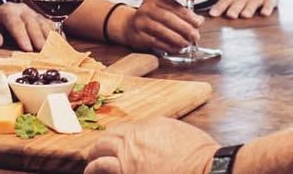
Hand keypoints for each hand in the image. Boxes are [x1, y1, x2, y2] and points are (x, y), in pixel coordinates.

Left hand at [0, 2, 51, 51]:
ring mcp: (33, 13)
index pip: (15, 22)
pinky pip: (50, 26)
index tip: (27, 48)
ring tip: (52, 50)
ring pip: (43, 23)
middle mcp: (22, 9)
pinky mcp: (40, 19)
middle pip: (32, 22)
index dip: (22, 35)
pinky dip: (55, 36)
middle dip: (38, 37)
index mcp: (7, 10)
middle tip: (42, 52)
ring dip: (49, 37)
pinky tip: (59, 46)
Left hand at [83, 117, 218, 173]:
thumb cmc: (198, 155)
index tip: (119, 143)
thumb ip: (163, 134)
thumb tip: (157, 142)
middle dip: (102, 143)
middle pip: (110, 136)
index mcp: (151, 124)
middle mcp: (136, 136)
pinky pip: (103, 167)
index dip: (120, 137)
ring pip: (101, 149)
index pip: (127, 129)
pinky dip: (95, 168)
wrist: (202, 168)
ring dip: (94, 155)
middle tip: (97, 150)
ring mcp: (129, 154)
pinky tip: (91, 172)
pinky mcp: (126, 170)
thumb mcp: (180, 133)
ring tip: (91, 162)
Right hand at [118, 0, 203, 53]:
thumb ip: (181, 13)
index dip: (189, 15)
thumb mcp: (164, 9)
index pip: (174, 6)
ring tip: (187, 44)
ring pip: (162, 31)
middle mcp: (146, 8)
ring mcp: (140, 22)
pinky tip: (176, 48)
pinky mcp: (138, 36)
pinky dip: (168, 46)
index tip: (199, 23)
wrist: (127, 25)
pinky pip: (156, 42)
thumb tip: (199, 20)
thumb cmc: (152, 17)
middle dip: (185, 28)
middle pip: (169, 18)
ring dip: (177, 39)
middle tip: (195, 36)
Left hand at [209, 0, 278, 18]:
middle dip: (235, 8)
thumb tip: (210, 14)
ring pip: (253, 3)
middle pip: (240, 1)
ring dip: (249, 8)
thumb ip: (225, 4)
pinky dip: (267, 8)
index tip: (213, 14)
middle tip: (230, 15)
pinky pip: (269, 4)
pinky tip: (264, 13)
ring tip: (245, 15)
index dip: (219, 6)